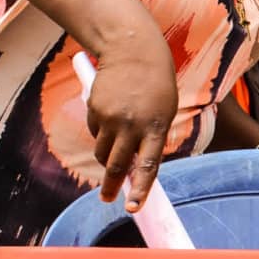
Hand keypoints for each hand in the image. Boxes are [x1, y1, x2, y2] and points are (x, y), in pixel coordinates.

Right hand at [86, 48, 179, 210]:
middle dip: (111, 186)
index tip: (132, 208)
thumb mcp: (163, 111)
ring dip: (107, 157)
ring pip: (103, 152)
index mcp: (157, 127)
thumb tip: (135, 167)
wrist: (133, 49)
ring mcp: (112, 117)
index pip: (149, 165)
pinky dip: (101, 132)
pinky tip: (111, 113)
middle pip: (117, 165)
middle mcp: (133, 124)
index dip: (140, 190)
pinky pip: (95, 132)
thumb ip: (151, 138)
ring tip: (116, 143)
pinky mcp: (95, 109)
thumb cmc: (155, 84)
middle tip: (107, 198)